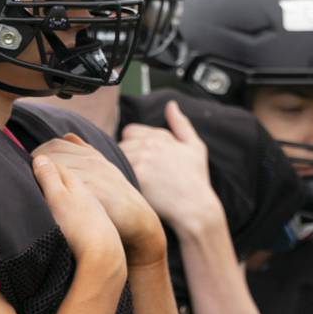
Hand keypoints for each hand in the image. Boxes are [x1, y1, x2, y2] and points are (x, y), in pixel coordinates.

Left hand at [32, 135, 163, 264]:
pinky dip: (51, 189)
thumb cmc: (117, 199)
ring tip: (37, 190)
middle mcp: (92, 160)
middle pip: (50, 154)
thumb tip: (67, 136)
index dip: (40, 156)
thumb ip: (85, 152)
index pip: (54, 145)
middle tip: (31, 181)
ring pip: (53, 168)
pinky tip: (48, 199)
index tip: (35, 170)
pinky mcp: (92, 190)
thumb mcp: (105, 169)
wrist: (139, 220)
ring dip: (40, 178)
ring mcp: (92, 174)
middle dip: (36, 166)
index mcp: (92, 154)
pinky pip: (62, 184)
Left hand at [119, 101, 225, 238]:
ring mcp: (143, 157)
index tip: (144, 162)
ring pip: (116, 158)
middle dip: (127, 158)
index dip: (135, 146)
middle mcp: (151, 142)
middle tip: (142, 176)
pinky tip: (132, 189)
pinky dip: (120, 180)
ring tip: (136, 184)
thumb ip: (181, 124)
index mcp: (161, 135)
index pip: (130, 132)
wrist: (196, 208)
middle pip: (121, 145)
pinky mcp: (137, 174)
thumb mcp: (195, 148)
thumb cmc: (196, 181)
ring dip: (121, 170)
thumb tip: (171, 105)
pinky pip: (116, 172)